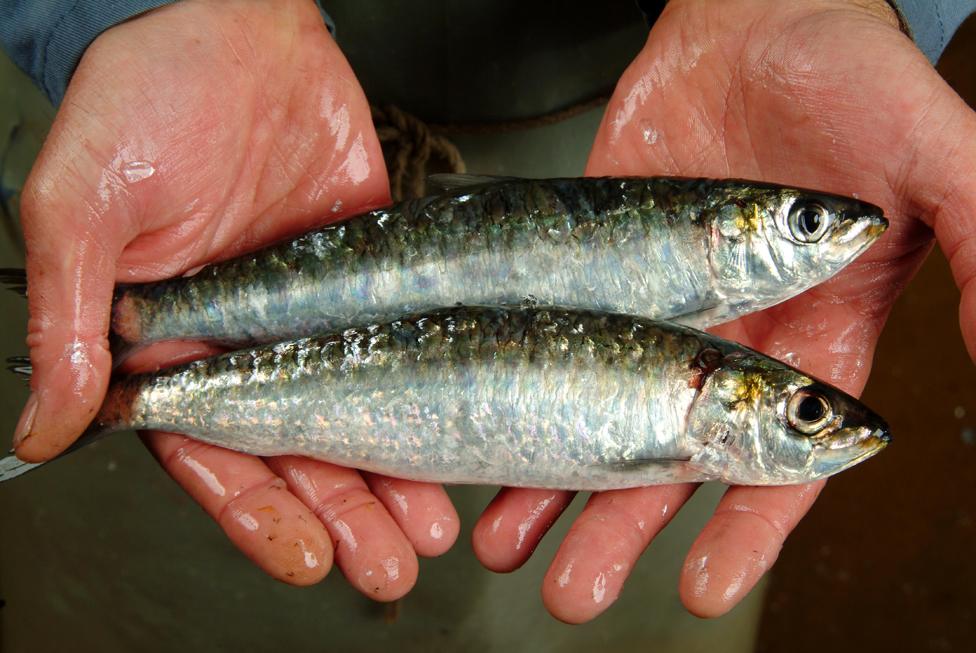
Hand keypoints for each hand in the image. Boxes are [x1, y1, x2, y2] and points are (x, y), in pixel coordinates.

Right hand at [13, 0, 457, 595]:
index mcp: (176, 345)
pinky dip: (435, 388)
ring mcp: (320, 312)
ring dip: (395, 475)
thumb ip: (73, 321)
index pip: (216, 452)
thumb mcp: (84, 207)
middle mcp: (253, 342)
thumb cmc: (142, 101)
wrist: (231, 23)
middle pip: (301, 451)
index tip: (305, 556)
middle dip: (342, 514)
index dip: (258, 513)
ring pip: (362, 410)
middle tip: (389, 564)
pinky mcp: (374, 273)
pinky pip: (409, 342)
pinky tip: (462, 433)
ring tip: (432, 529)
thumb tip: (46, 428)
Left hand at [471, 0, 975, 621]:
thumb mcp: (938, 163)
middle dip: (619, 532)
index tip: (703, 586)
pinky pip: (548, 344)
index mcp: (807, 344)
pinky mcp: (591, 271)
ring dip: (551, 489)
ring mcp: (648, 312)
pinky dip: (512, 393)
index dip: (745, 531)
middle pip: (667, 462)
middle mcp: (721, 347)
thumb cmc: (855, 80)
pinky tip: (479, 449)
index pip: (776, 461)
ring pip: (594, 419)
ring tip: (505, 549)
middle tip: (573, 595)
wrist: (756, 18)